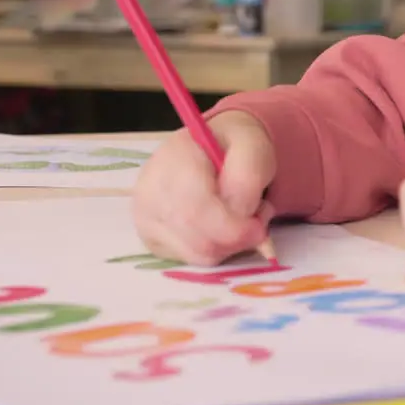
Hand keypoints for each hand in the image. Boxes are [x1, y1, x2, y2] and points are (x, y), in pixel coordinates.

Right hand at [131, 111, 276, 265]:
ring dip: (229, 245)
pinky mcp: (151, 237)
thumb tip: (239, 214)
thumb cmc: (233, 146)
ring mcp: (145, 216)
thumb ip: (248, 177)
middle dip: (237, 239)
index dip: (234, 230)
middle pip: (198, 240)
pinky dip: (215, 248)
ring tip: (241, 216)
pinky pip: (190, 258)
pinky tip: (220, 225)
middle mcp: (150, 190)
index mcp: (174, 160)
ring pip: (196, 254)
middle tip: (257, 218)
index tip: (259, 227)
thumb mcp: (254, 147)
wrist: (210, 147)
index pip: (197, 212)